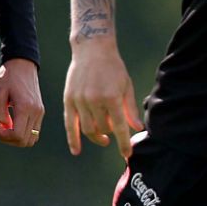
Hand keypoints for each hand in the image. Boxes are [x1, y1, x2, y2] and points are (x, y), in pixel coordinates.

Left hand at [0, 58, 44, 146]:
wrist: (23, 64)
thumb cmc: (8, 77)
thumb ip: (0, 113)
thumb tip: (4, 127)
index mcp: (25, 107)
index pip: (18, 135)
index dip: (4, 136)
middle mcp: (36, 112)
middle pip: (25, 141)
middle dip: (9, 139)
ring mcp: (40, 112)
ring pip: (32, 139)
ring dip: (17, 138)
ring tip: (6, 127)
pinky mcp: (41, 111)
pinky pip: (34, 131)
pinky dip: (24, 133)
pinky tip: (14, 123)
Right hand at [63, 38, 142, 157]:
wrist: (92, 50)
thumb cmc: (113, 68)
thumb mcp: (126, 86)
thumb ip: (130, 109)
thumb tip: (138, 128)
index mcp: (111, 97)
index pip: (119, 127)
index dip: (123, 143)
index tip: (127, 155)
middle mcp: (94, 100)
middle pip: (103, 129)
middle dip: (111, 133)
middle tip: (115, 130)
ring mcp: (80, 101)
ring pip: (88, 129)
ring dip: (97, 137)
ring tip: (104, 137)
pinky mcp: (68, 100)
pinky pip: (70, 125)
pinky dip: (73, 139)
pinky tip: (77, 151)